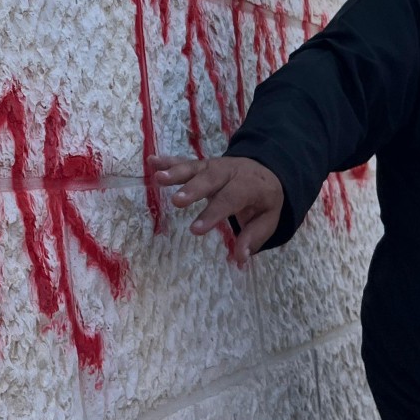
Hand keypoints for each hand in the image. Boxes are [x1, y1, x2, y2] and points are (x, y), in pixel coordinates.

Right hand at [148, 155, 284, 266]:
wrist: (266, 170)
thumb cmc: (263, 199)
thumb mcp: (269, 218)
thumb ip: (254, 236)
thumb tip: (240, 258)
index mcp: (249, 186)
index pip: (231, 199)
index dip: (214, 213)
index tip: (195, 230)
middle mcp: (230, 172)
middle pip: (211, 179)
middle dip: (194, 189)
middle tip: (177, 202)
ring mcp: (213, 166)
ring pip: (195, 168)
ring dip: (176, 173)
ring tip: (159, 178)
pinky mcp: (201, 165)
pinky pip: (184, 162)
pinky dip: (167, 162)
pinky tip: (151, 162)